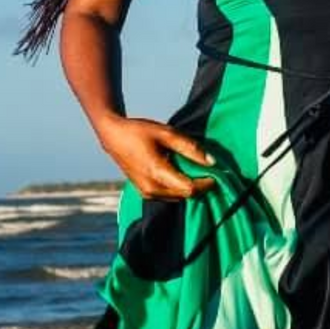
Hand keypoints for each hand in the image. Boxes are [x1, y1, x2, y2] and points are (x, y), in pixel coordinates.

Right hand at [94, 115, 218, 200]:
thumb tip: (212, 162)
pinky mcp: (145, 194)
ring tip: (195, 170)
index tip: (216, 172)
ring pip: (178, 197)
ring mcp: (147, 193)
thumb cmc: (139, 131)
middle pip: (186, 195)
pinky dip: (179, 187)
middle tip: (208, 170)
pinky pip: (169, 195)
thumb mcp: (166, 133)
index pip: (189, 189)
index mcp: (156, 172)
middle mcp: (151, 189)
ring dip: (189, 187)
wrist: (113, 137)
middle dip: (200, 186)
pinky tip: (181, 173)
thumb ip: (189, 147)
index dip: (206, 183)